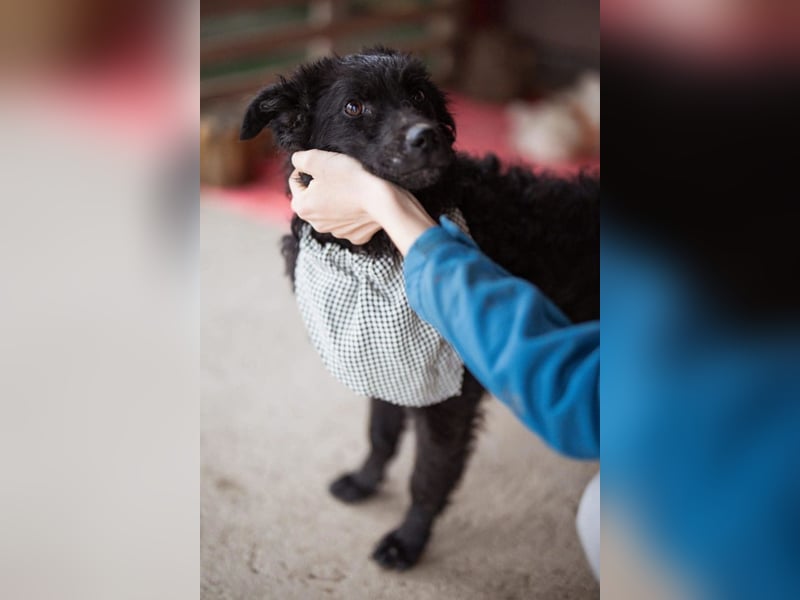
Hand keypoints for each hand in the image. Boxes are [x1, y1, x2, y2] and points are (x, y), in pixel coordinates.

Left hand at [288, 150, 436, 253]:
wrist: (382, 200)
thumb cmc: (350, 179)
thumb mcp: (319, 159)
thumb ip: (300, 159)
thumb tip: (297, 160)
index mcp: (302, 206)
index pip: (296, 182)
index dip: (308, 169)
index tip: (324, 166)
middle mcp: (315, 224)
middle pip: (313, 198)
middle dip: (322, 187)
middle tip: (338, 177)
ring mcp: (336, 232)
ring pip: (331, 211)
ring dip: (336, 200)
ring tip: (350, 189)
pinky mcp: (354, 235)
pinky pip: (350, 222)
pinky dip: (353, 213)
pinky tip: (361, 205)